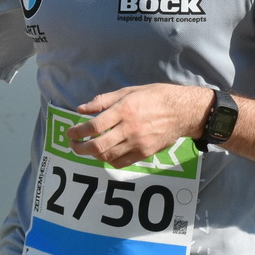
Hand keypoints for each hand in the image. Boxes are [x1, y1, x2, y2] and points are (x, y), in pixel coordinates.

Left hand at [69, 84, 216, 167]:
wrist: (183, 111)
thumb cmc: (156, 96)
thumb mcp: (130, 91)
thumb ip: (104, 101)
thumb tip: (82, 109)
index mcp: (125, 110)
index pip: (94, 126)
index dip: (78, 131)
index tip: (70, 132)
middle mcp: (130, 128)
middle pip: (98, 145)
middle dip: (80, 147)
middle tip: (73, 144)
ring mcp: (138, 143)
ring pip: (107, 156)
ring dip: (93, 154)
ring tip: (88, 148)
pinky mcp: (145, 153)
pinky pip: (121, 162)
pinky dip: (109, 160)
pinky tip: (105, 153)